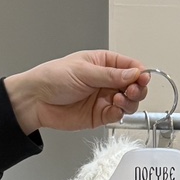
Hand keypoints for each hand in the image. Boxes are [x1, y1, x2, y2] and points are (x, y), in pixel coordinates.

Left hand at [4, 50, 150, 133]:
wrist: (36, 100)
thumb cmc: (53, 78)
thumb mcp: (84, 71)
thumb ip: (111, 75)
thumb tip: (134, 74)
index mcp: (104, 63)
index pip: (130, 66)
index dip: (140, 73)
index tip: (143, 78)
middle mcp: (107, 81)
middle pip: (134, 86)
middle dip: (138, 88)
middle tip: (133, 90)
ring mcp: (104, 98)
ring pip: (129, 102)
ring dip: (130, 101)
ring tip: (121, 99)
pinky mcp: (100, 115)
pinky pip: (117, 115)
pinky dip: (120, 113)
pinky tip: (115, 108)